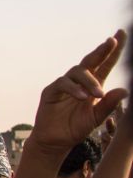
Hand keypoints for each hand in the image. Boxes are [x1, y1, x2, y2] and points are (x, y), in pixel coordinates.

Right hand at [30, 30, 127, 156]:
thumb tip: (125, 90)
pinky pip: (63, 84)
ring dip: (89, 81)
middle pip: (91, 61)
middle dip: (101, 50)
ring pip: (77, 72)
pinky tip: (82, 97)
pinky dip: (74, 89)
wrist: (55, 142)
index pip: (105, 64)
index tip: (120, 35)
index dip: (113, 51)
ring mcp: (64, 85)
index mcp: (93, 86)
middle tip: (111, 41)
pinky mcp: (51, 91)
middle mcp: (79, 82)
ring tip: (97, 94)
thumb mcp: (96, 118)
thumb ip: (109, 105)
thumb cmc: (75, 128)